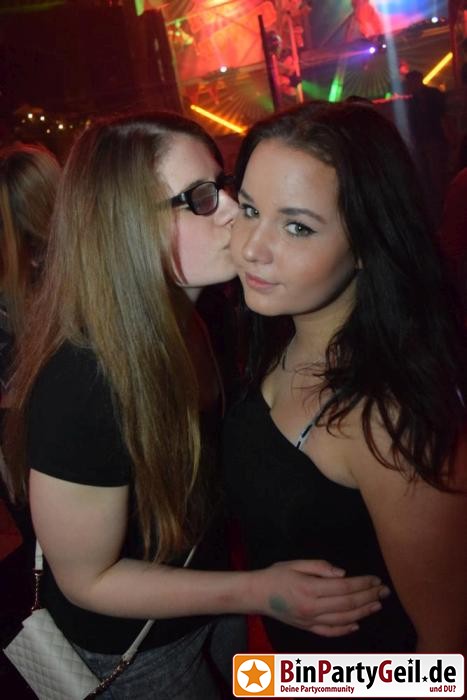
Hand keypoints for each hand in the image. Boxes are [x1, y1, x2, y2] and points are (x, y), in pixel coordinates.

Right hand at [253, 559, 388, 636]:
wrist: (256, 594)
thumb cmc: (276, 575)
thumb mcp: (296, 563)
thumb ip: (320, 567)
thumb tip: (343, 574)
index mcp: (310, 589)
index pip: (344, 587)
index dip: (362, 584)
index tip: (376, 579)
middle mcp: (312, 608)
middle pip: (348, 604)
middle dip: (369, 597)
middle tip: (384, 591)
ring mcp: (310, 621)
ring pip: (343, 620)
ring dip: (363, 613)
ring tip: (377, 605)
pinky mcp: (307, 629)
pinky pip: (330, 632)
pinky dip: (346, 630)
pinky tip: (357, 624)